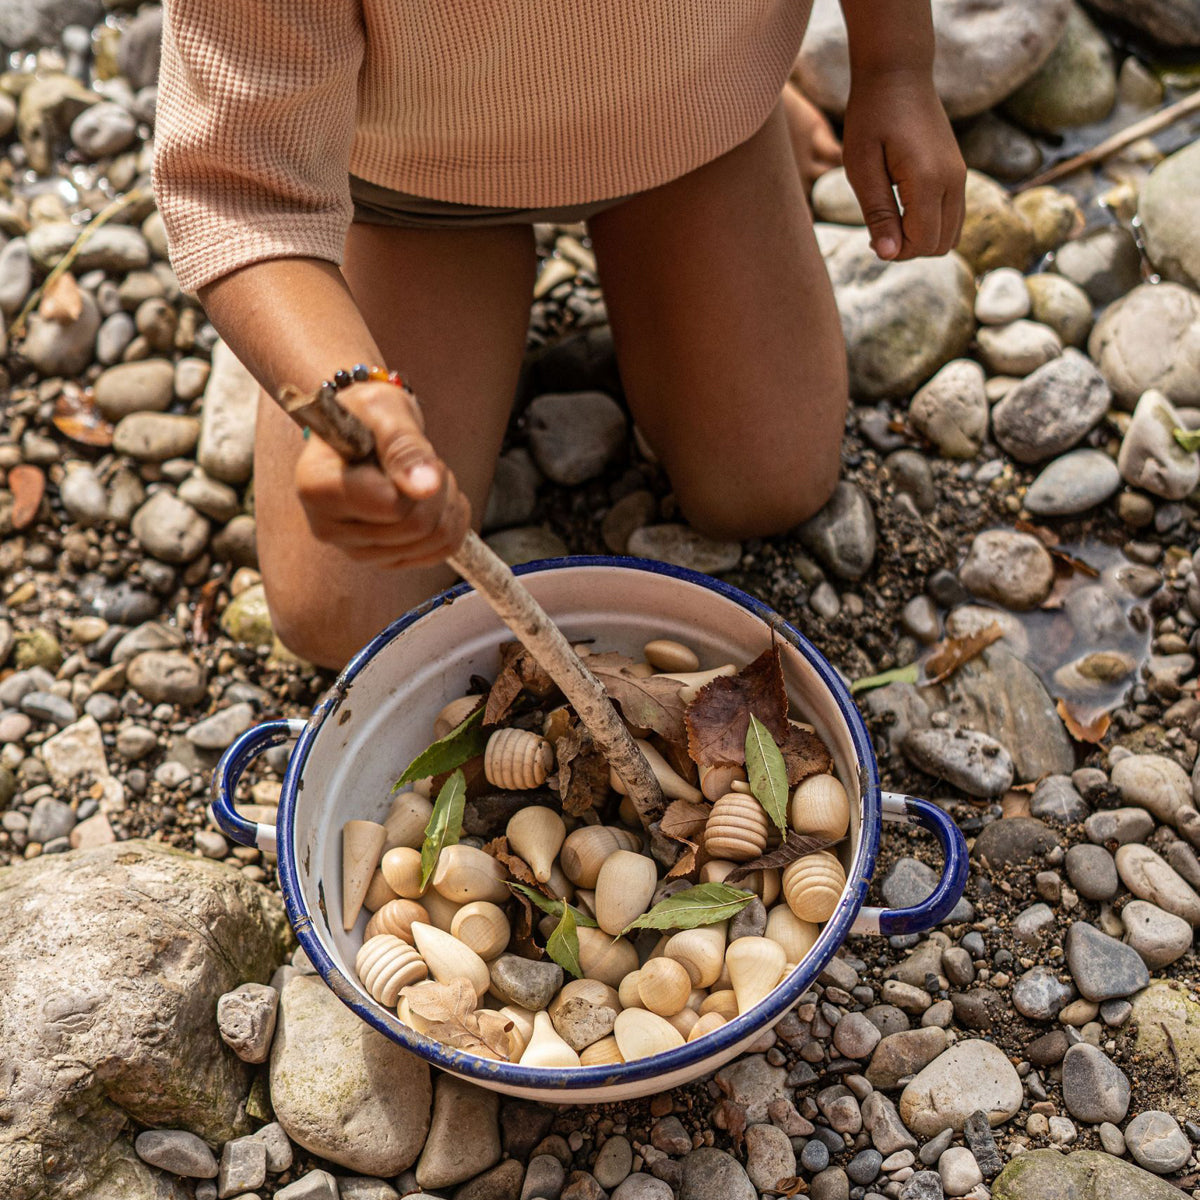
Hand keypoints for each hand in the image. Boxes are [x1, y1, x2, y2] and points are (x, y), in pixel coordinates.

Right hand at [294, 382, 470, 568]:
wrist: (362, 427)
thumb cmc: (367, 413)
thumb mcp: (384, 409)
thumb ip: (404, 446)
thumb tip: (425, 487)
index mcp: (317, 489)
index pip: (392, 506)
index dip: (413, 476)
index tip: (405, 446)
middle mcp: (328, 528)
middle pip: (416, 528)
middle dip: (438, 488)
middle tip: (422, 459)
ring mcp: (354, 550)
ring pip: (432, 543)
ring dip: (446, 504)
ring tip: (423, 475)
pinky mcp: (381, 559)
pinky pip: (438, 554)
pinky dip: (451, 522)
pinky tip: (434, 498)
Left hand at [841, 69, 965, 261]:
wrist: (898, 74)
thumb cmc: (872, 117)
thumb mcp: (862, 167)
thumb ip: (878, 213)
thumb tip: (888, 254)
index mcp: (929, 180)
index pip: (922, 242)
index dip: (895, 251)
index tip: (871, 235)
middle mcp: (954, 181)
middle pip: (940, 245)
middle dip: (908, 248)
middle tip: (878, 229)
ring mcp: (961, 176)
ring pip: (951, 235)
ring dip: (921, 239)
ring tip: (890, 220)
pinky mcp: (958, 172)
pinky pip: (953, 217)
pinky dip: (931, 225)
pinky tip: (904, 210)